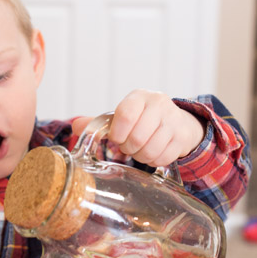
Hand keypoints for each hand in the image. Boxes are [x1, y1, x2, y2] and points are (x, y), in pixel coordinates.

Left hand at [73, 89, 204, 166]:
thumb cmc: (142, 119)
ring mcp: (173, 120)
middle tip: (128, 146)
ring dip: (140, 156)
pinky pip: (163, 158)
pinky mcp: (182, 137)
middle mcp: (159, 104)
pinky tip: (152, 153)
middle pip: (137, 137)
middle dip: (128, 148)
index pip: (125, 115)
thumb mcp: (121, 116)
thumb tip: (74, 126)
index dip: (117, 133)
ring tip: (139, 150)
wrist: (176, 121)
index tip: (116, 138)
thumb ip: (98, 123)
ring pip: (150, 150)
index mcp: (140, 97)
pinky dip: (154, 160)